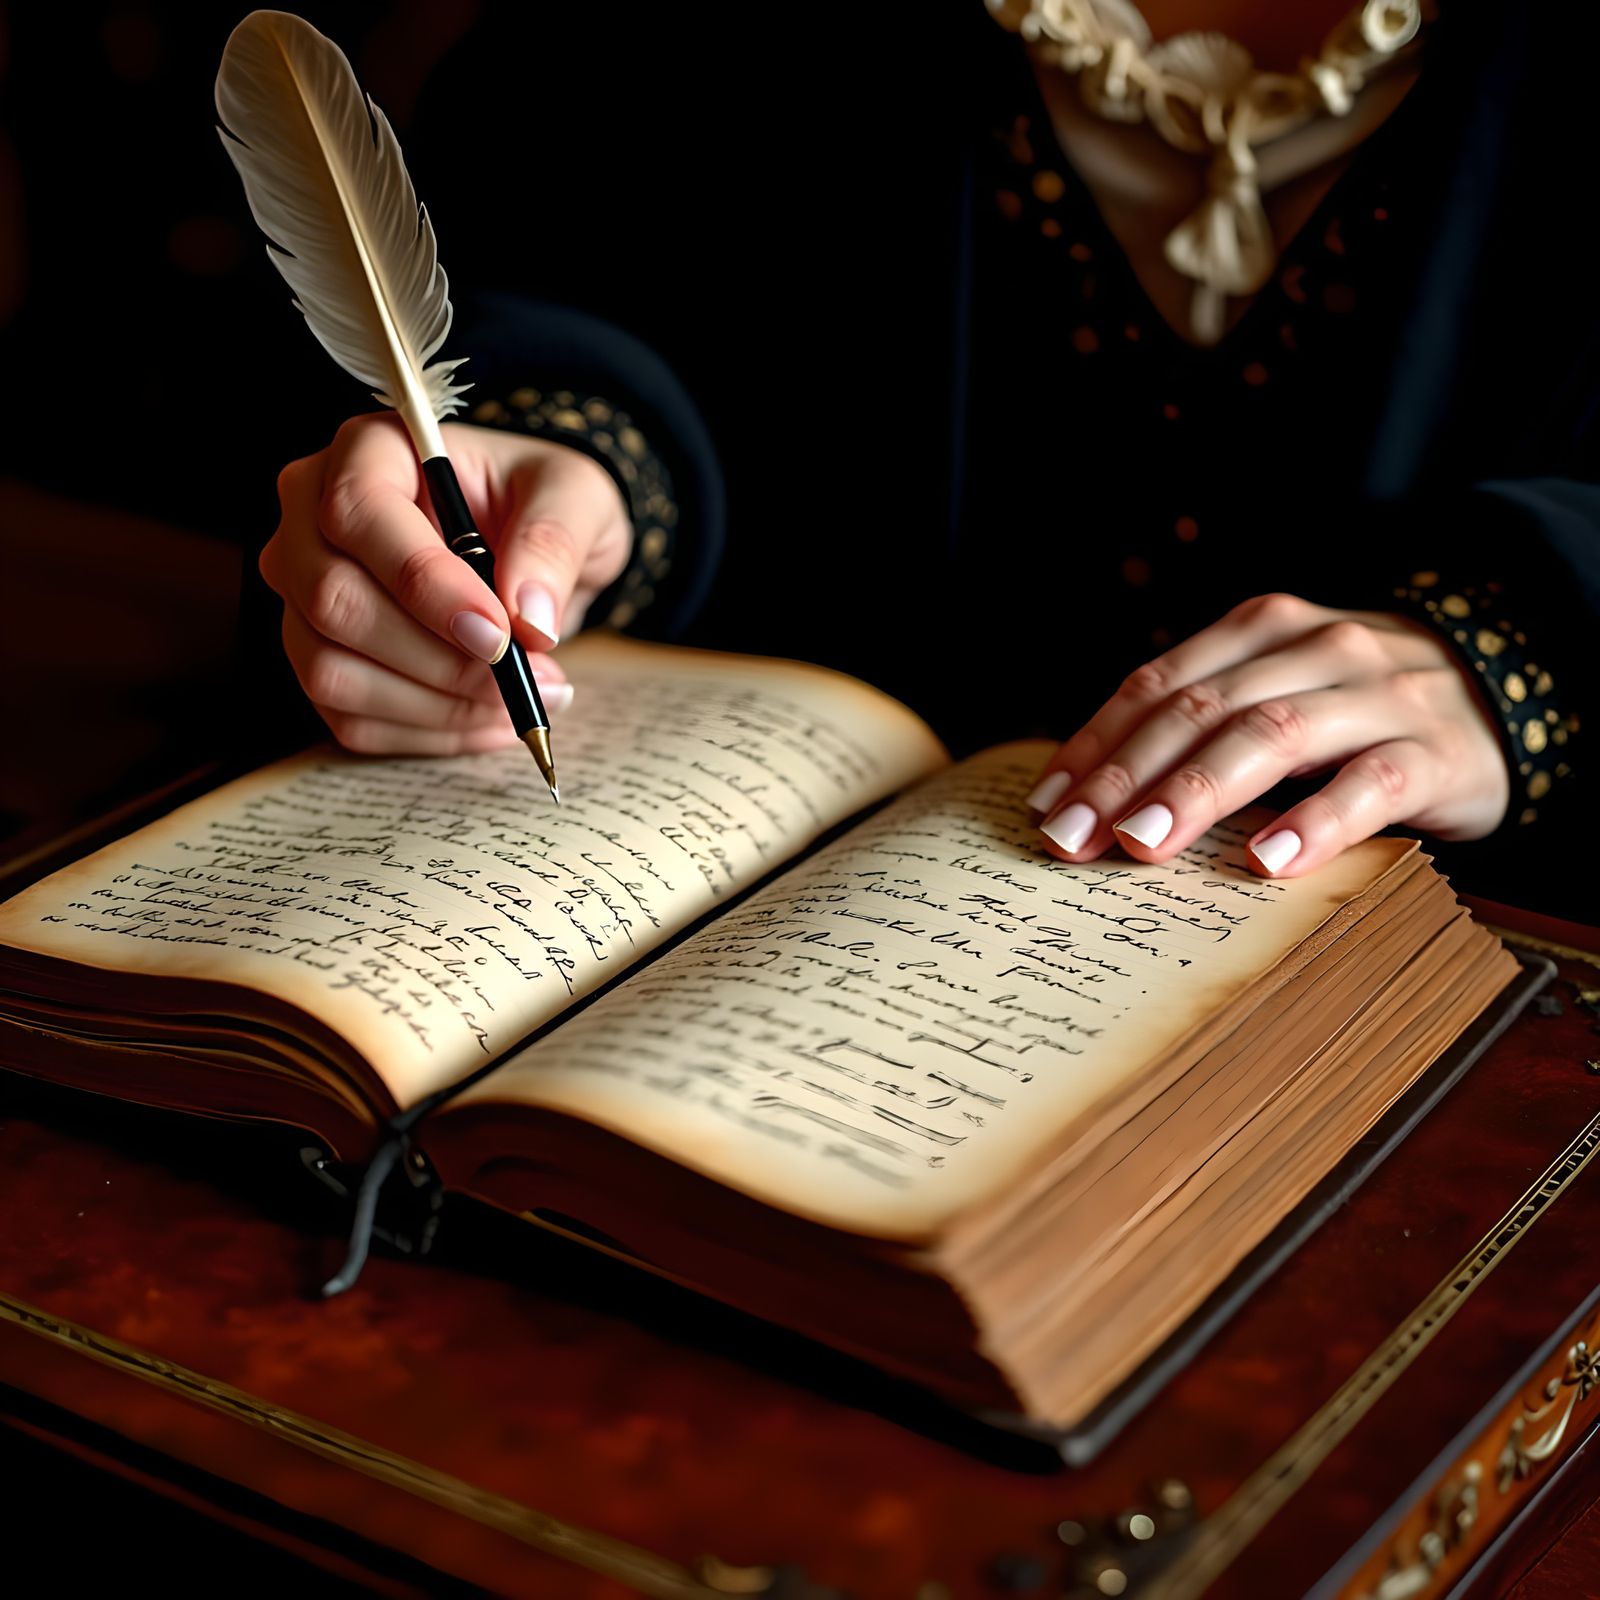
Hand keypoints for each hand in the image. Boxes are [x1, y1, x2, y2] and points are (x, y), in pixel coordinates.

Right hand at [261, 413, 631, 753]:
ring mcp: (304, 597)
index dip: (424, 583)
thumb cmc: (540, 501)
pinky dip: (432, 733)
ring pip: (334, 673)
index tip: (499, 633)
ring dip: (439, 705)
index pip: (357, 513)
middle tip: (527, 673)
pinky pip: (354, 721)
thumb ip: (555, 544)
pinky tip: (493, 718)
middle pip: (335, 602)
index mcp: (367, 452)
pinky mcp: (322, 660)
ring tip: (524, 697)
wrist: (530, 545)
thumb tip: (530, 622)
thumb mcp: (576, 496)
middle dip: (439, 658)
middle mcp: (312, 521)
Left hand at [1027, 593, 1509, 876]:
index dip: (1095, 745)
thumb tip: (1093, 796)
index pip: (1157, 684)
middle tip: (1073, 838)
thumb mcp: (1275, 692)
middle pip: (1200, 709)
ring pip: (1271, 735)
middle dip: (1125, 775)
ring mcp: (1375, 697)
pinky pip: (1368, 784)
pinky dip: (1315, 822)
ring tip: (1142, 843)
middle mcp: (1313, 650)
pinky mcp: (1432, 752)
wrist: (1502, 693)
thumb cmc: (1353, 708)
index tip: (1047, 805)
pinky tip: (1268, 862)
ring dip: (1197, 791)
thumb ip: (1201, 724)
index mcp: (1259, 631)